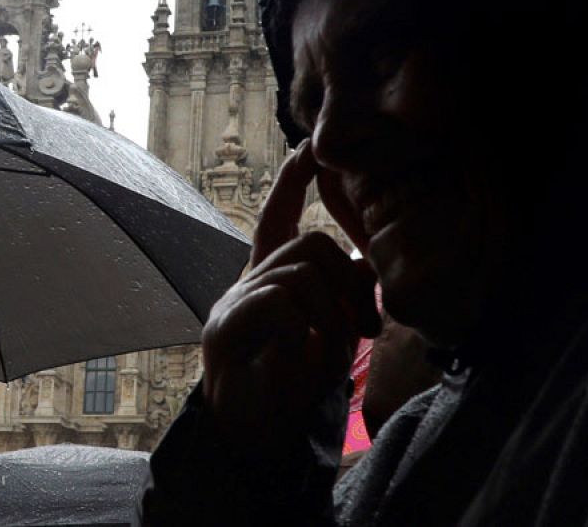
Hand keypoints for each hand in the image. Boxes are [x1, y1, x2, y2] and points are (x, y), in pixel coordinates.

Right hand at [200, 139, 379, 444]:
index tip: (308, 149)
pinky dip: (306, 333)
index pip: (276, 219)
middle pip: (310, 245)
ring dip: (332, 317)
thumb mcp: (328, 333)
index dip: (292, 183)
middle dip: (348, 284)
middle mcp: (246, 283)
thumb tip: (362, 263)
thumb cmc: (293, 386)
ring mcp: (232, 304)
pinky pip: (283, 305)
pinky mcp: (224, 329)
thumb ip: (337, 297)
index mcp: (268, 280)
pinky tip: (301, 359)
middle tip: (357, 331)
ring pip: (303, 274)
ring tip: (329, 356)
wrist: (254, 437)